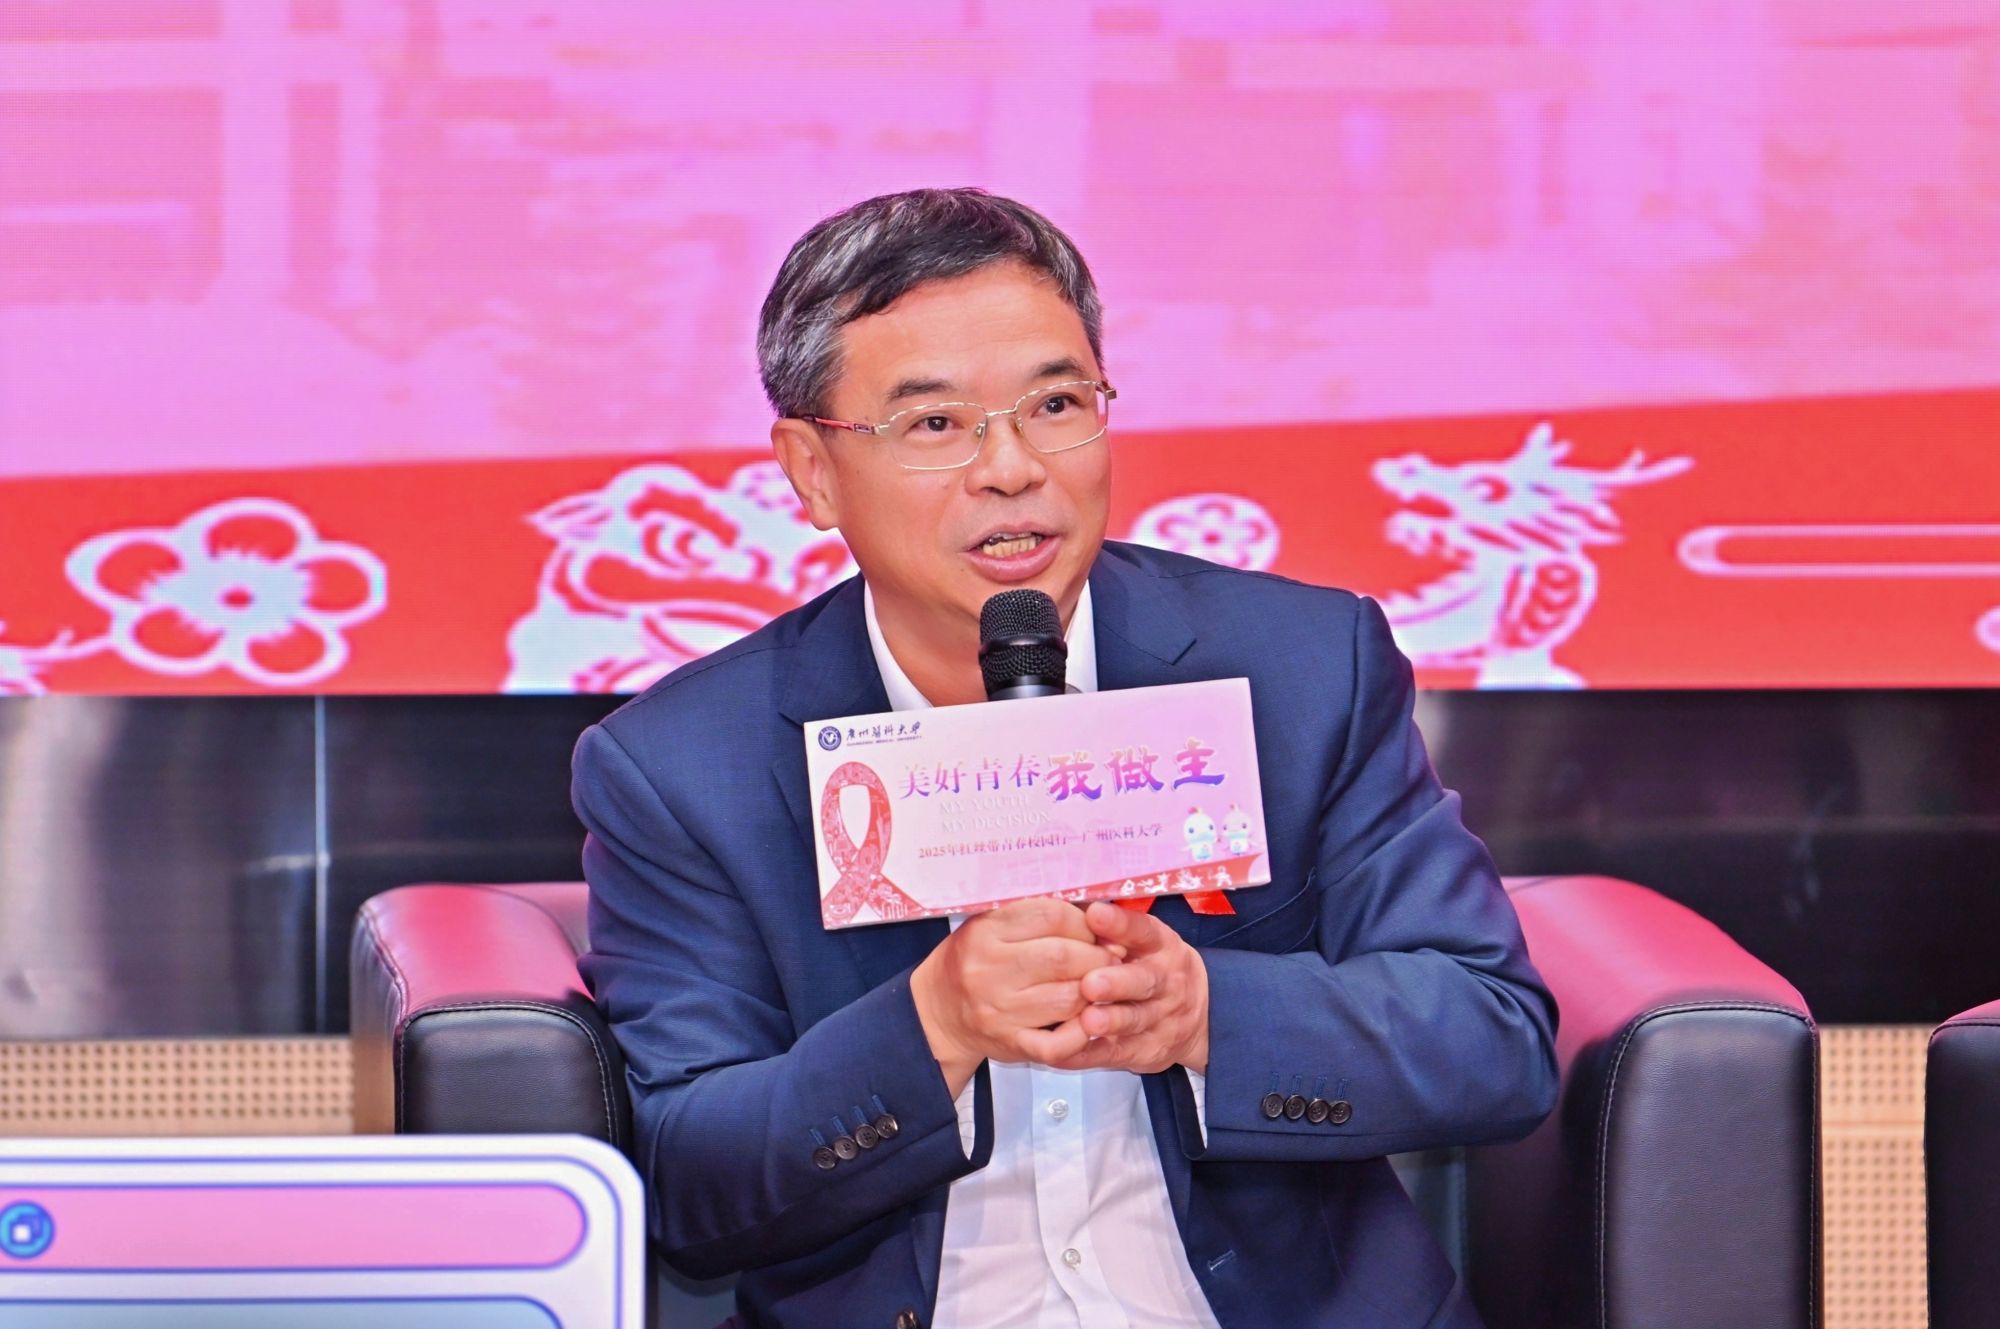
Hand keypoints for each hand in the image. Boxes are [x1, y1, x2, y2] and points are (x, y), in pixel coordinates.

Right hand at [910, 897, 1112, 1095]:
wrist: (938, 1013)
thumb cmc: (972, 962)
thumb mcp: (991, 924)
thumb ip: (1036, 915)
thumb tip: (1096, 915)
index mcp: (985, 931)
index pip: (1051, 916)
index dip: (1085, 921)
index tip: (1098, 928)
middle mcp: (989, 970)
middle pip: (1062, 957)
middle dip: (1098, 955)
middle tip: (1112, 957)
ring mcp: (1000, 1011)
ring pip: (1067, 998)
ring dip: (1095, 991)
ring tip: (1100, 984)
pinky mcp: (1011, 1044)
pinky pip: (1056, 1044)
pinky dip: (1081, 1034)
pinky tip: (1089, 1021)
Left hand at [1046, 901, 1209, 1074]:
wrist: (1202, 1015)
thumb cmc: (1158, 968)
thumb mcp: (1147, 941)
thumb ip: (1115, 929)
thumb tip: (1071, 906)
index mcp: (1161, 947)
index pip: (1143, 931)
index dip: (1120, 925)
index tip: (1096, 915)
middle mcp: (1164, 982)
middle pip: (1143, 981)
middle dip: (1117, 983)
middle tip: (1091, 982)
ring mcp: (1158, 1019)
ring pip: (1133, 1020)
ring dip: (1110, 1021)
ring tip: (1088, 1020)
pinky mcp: (1144, 1051)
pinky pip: (1114, 1054)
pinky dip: (1088, 1055)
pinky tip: (1065, 1052)